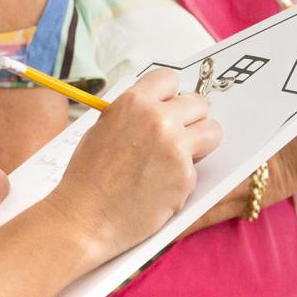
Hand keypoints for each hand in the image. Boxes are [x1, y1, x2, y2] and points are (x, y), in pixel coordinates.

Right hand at [45, 69, 222, 263]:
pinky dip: (184, 178)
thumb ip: (134, 115)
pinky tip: (160, 188)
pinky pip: (198, 169)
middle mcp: (157, 119)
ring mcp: (175, 147)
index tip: (169, 108)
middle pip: (199, 103)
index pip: (169, 79)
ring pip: (212, 132)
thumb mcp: (103, 129)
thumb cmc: (88, 178)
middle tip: (178, 137)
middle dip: (191, 120)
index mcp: (133, 103)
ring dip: (201, 144)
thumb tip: (159, 109)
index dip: (171, 96)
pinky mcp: (185, 176)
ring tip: (178, 159)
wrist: (84, 217)